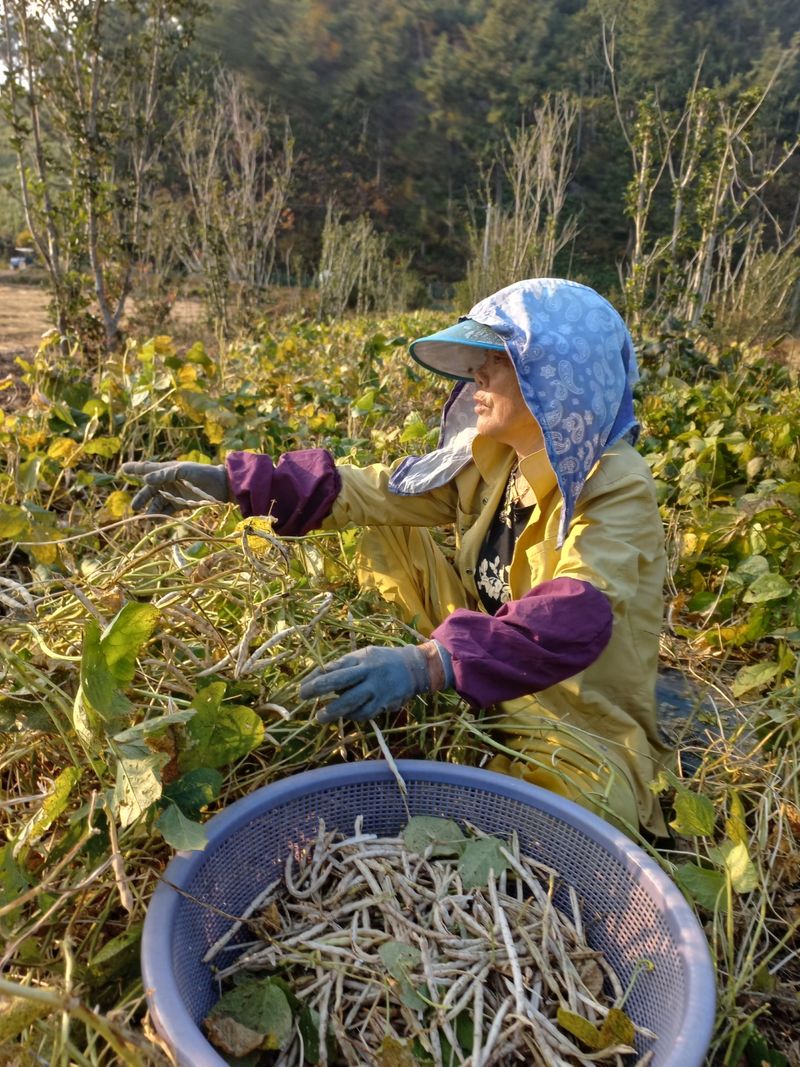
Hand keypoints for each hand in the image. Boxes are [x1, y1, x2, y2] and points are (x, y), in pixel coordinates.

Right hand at [120, 461, 229, 514]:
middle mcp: (168, 482)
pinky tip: (156, 522)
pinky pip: (167, 511)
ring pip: (157, 503)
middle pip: (150, 490)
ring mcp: (174, 494)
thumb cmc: (202, 473)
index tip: (122, 469)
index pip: (147, 469)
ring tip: (146, 519)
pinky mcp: (181, 505)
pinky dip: (161, 517)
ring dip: (151, 511)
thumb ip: (164, 474)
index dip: (135, 469)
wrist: (220, 486)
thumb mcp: (183, 471)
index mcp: (167, 470)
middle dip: (142, 498)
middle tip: (134, 507)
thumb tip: (145, 480)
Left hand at [300, 644, 436, 722]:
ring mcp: (377, 688)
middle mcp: (368, 671)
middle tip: (303, 696)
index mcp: (361, 658)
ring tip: (320, 718)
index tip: (303, 685)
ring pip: (351, 702)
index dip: (317, 676)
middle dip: (319, 688)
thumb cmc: (382, 661)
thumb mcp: (365, 656)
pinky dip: (353, 716)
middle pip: (340, 681)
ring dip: (333, 711)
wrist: (414, 668)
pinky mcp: (384, 703)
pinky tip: (347, 716)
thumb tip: (319, 676)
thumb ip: (345, 665)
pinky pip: (365, 713)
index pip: (335, 666)